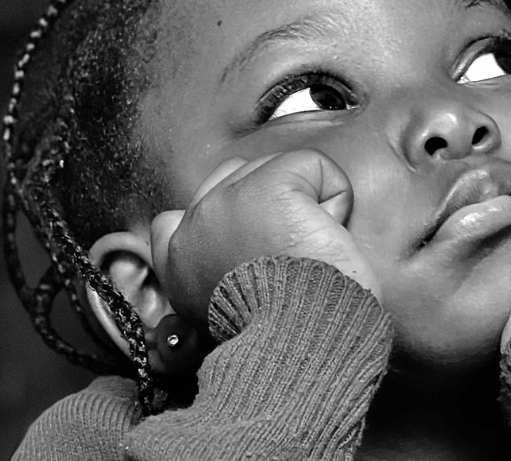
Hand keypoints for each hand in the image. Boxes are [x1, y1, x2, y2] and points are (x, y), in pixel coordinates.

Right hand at [149, 149, 379, 331]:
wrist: (297, 347)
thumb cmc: (280, 339)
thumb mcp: (221, 316)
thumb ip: (214, 278)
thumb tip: (238, 255)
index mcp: (176, 263)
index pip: (175, 217)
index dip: (223, 219)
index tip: (249, 248)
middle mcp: (192, 227)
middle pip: (239, 177)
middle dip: (272, 204)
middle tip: (289, 260)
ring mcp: (225, 203)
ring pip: (275, 167)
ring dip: (304, 201)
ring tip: (308, 251)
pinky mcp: (267, 190)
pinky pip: (312, 164)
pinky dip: (335, 194)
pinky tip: (327, 234)